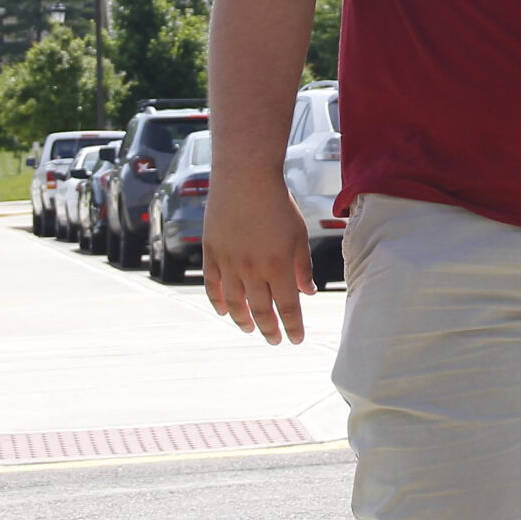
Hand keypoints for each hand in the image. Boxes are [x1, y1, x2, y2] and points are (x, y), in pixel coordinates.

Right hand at [201, 173, 317, 345]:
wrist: (245, 178)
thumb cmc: (278, 204)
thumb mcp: (298, 235)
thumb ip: (302, 267)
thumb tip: (308, 293)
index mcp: (279, 266)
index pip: (288, 307)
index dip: (292, 327)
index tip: (296, 339)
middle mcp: (253, 269)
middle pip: (261, 310)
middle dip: (269, 330)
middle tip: (274, 341)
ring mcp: (229, 263)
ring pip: (235, 303)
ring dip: (243, 320)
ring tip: (251, 329)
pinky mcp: (212, 253)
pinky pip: (213, 285)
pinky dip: (217, 301)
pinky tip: (223, 312)